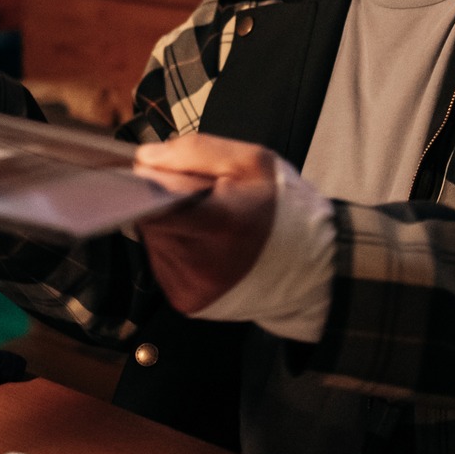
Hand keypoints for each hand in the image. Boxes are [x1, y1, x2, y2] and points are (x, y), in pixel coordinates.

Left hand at [134, 132, 278, 314]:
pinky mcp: (186, 301)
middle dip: (162, 202)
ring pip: (153, 241)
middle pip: (148, 220)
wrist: (310, 265)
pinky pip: (162, 264)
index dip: (145, 184)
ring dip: (168, 226)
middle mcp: (201, 263)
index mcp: (220, 224)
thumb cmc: (282, 207)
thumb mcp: (251, 161)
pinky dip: (174, 249)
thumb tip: (144, 159)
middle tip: (195, 198)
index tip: (151, 173)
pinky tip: (203, 245)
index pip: (152, 204)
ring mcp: (191, 286)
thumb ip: (194, 152)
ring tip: (205, 223)